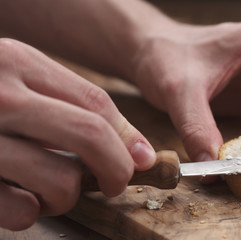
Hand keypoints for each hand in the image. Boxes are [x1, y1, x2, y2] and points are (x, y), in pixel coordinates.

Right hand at [0, 39, 155, 229]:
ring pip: (60, 179)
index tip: (142, 160)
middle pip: (90, 136)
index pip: (97, 104)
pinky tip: (16, 197)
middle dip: (115, 169)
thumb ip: (70, 104)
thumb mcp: (14, 77)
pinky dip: (29, 213)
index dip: (129, 137)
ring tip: (52, 188)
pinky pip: (20, 211)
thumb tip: (139, 150)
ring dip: (68, 195)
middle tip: (112, 183)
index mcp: (16, 62)